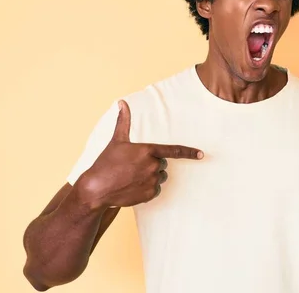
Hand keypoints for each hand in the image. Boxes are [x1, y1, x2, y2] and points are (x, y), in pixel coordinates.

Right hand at [76, 100, 203, 209]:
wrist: (96, 188)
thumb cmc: (106, 162)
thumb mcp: (116, 140)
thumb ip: (124, 121)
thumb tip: (122, 102)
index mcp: (148, 151)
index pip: (174, 151)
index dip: (189, 152)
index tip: (201, 154)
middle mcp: (152, 166)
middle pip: (162, 164)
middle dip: (152, 163)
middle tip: (134, 165)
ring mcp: (151, 181)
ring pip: (159, 177)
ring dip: (150, 176)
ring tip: (132, 176)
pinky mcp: (149, 195)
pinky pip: (155, 189)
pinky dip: (147, 188)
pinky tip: (133, 186)